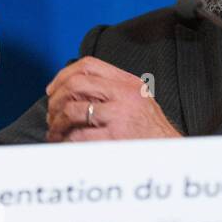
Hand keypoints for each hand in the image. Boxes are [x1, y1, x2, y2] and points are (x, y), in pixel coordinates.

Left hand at [45, 57, 180, 142]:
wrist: (170, 156)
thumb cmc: (150, 133)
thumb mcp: (137, 102)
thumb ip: (110, 92)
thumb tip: (70, 91)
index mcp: (129, 83)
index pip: (89, 64)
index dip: (64, 75)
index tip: (53, 89)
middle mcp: (125, 95)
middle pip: (76, 83)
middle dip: (56, 99)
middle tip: (51, 113)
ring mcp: (120, 115)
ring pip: (72, 109)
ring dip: (56, 122)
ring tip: (55, 132)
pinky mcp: (114, 138)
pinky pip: (78, 135)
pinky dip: (65, 139)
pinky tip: (65, 144)